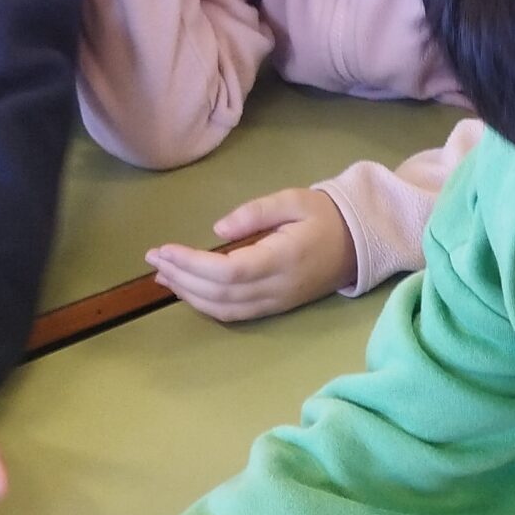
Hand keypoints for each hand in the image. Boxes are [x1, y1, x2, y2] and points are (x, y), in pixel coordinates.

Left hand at [149, 187, 357, 322]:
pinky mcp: (275, 308)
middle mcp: (278, 287)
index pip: (228, 271)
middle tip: (153, 259)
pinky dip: (205, 305)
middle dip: (181, 277)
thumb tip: (218, 231)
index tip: (163, 249)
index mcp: (283, 258)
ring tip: (162, 275)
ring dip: (188, 295)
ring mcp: (277, 302)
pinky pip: (235, 314)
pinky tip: (187, 290)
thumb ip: (256, 212)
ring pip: (224, 309)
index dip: (191, 264)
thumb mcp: (294, 200)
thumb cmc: (325, 216)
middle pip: (220, 293)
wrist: (360, 244)